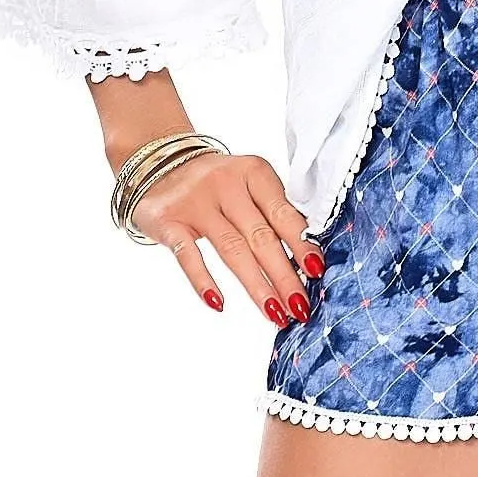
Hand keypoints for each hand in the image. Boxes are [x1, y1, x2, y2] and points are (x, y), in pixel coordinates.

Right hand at [126, 150, 325, 324]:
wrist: (160, 162)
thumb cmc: (218, 183)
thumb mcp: (248, 184)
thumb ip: (272, 212)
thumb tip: (306, 260)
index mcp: (254, 172)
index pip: (283, 212)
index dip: (302, 243)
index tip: (317, 272)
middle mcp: (226, 184)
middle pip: (261, 236)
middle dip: (284, 275)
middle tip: (301, 306)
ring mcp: (195, 203)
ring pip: (232, 249)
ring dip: (256, 285)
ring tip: (275, 313)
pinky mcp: (168, 221)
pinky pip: (188, 255)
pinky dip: (203, 281)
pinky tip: (219, 304)